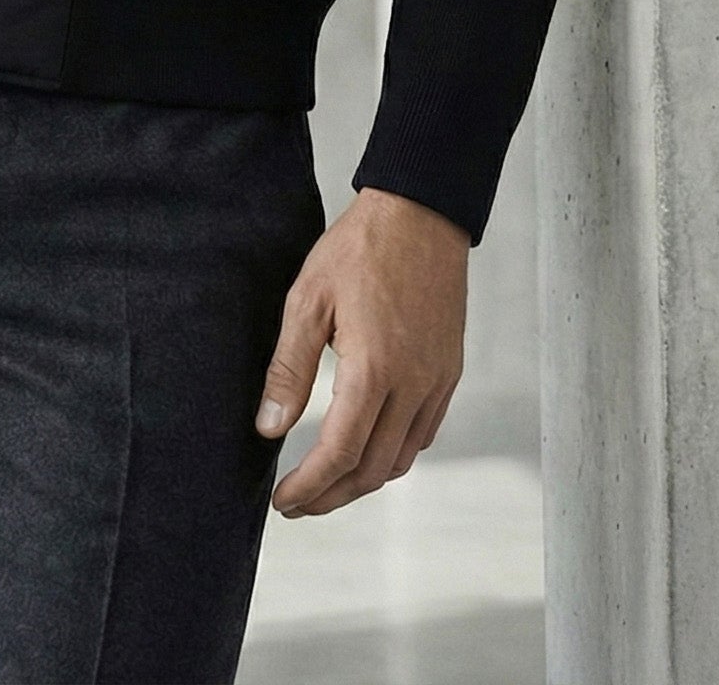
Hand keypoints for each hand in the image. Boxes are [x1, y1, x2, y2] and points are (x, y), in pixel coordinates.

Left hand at [254, 185, 467, 516]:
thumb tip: (269, 427)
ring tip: (326, 482)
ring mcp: (437, 380)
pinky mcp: (448, 371)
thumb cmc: (359, 249)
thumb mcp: (308, 299)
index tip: (281, 501)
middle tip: (297, 504)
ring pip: (402, 458)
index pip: (340, 452)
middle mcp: (414, 385)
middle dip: (332, 495)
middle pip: (373, 468)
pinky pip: (424, 433)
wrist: (420, 214)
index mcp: (375, 369)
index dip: (309, 486)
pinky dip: (393, 453)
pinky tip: (367, 446)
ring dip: (363, 480)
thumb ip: (289, 367)